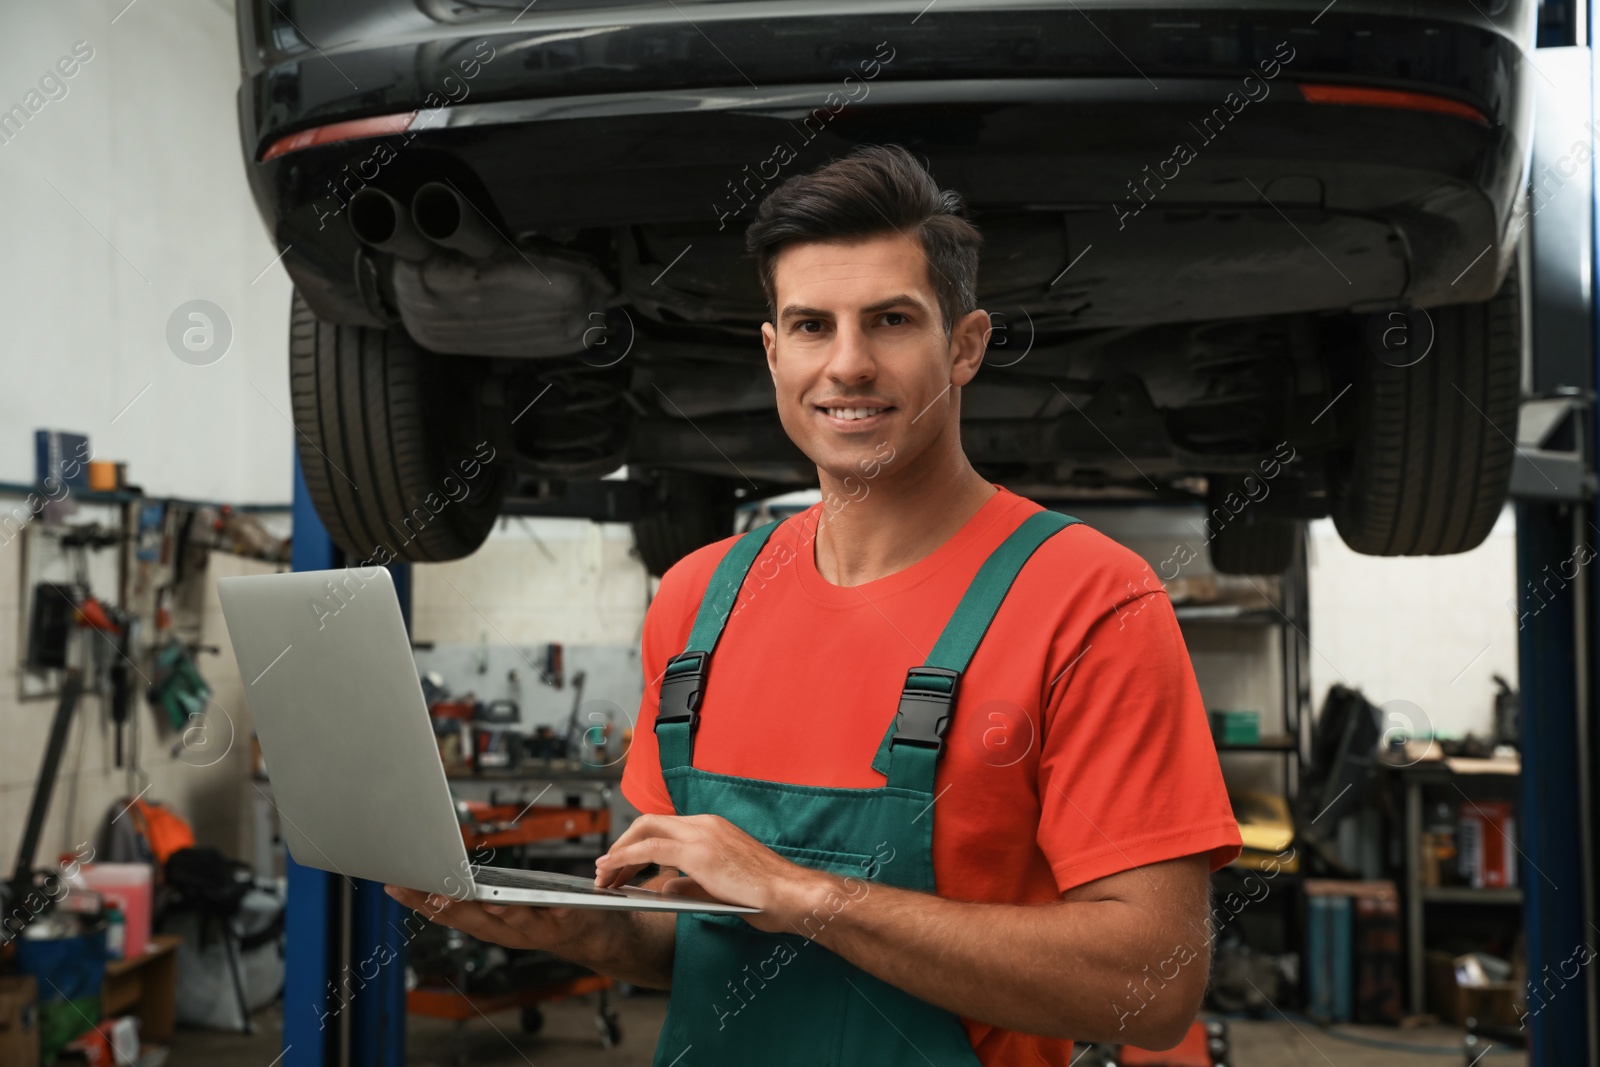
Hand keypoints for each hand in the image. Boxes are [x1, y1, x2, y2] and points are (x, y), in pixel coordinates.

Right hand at [383, 884, 607, 956]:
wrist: (594, 936)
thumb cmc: (544, 910)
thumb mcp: (503, 901)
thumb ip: (477, 892)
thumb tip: (440, 863)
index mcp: (487, 923)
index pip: (446, 913)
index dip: (418, 901)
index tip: (394, 883)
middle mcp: (506, 932)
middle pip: (472, 920)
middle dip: (448, 906)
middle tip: (426, 890)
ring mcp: (536, 929)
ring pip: (512, 922)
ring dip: (497, 912)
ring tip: (487, 900)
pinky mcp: (567, 922)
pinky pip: (559, 916)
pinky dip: (552, 910)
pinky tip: (551, 902)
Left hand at [593, 813, 831, 933]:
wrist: (791, 894)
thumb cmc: (765, 894)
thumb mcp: (720, 887)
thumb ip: (690, 884)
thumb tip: (665, 887)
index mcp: (713, 828)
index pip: (664, 828)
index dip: (637, 844)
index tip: (621, 865)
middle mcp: (705, 824)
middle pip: (648, 823)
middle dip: (621, 845)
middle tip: (605, 871)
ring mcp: (702, 834)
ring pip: (645, 831)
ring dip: (619, 853)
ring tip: (603, 876)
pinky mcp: (698, 852)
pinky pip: (650, 849)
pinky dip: (625, 858)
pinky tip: (612, 871)